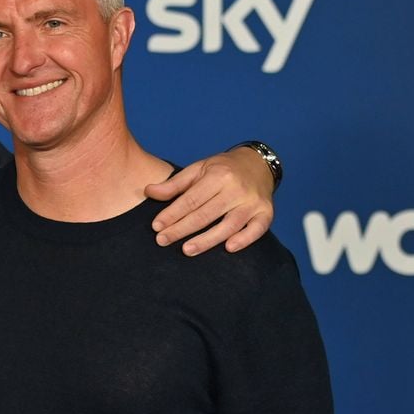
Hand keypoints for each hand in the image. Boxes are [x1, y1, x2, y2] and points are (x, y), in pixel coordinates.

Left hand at [145, 146, 274, 254]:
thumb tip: (148, 191)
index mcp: (218, 175)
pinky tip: (229, 248)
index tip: (156, 226)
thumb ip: (174, 184)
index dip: (172, 214)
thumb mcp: (198, 169)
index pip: (191, 199)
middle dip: (182, 229)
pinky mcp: (266, 213)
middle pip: (206, 214)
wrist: (258, 164)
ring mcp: (252, 202)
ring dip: (207, 240)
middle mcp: (236, 189)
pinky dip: (244, 239)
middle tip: (162, 241)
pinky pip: (257, 229)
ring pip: (228, 225)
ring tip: (186, 250)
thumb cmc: (223, 169)